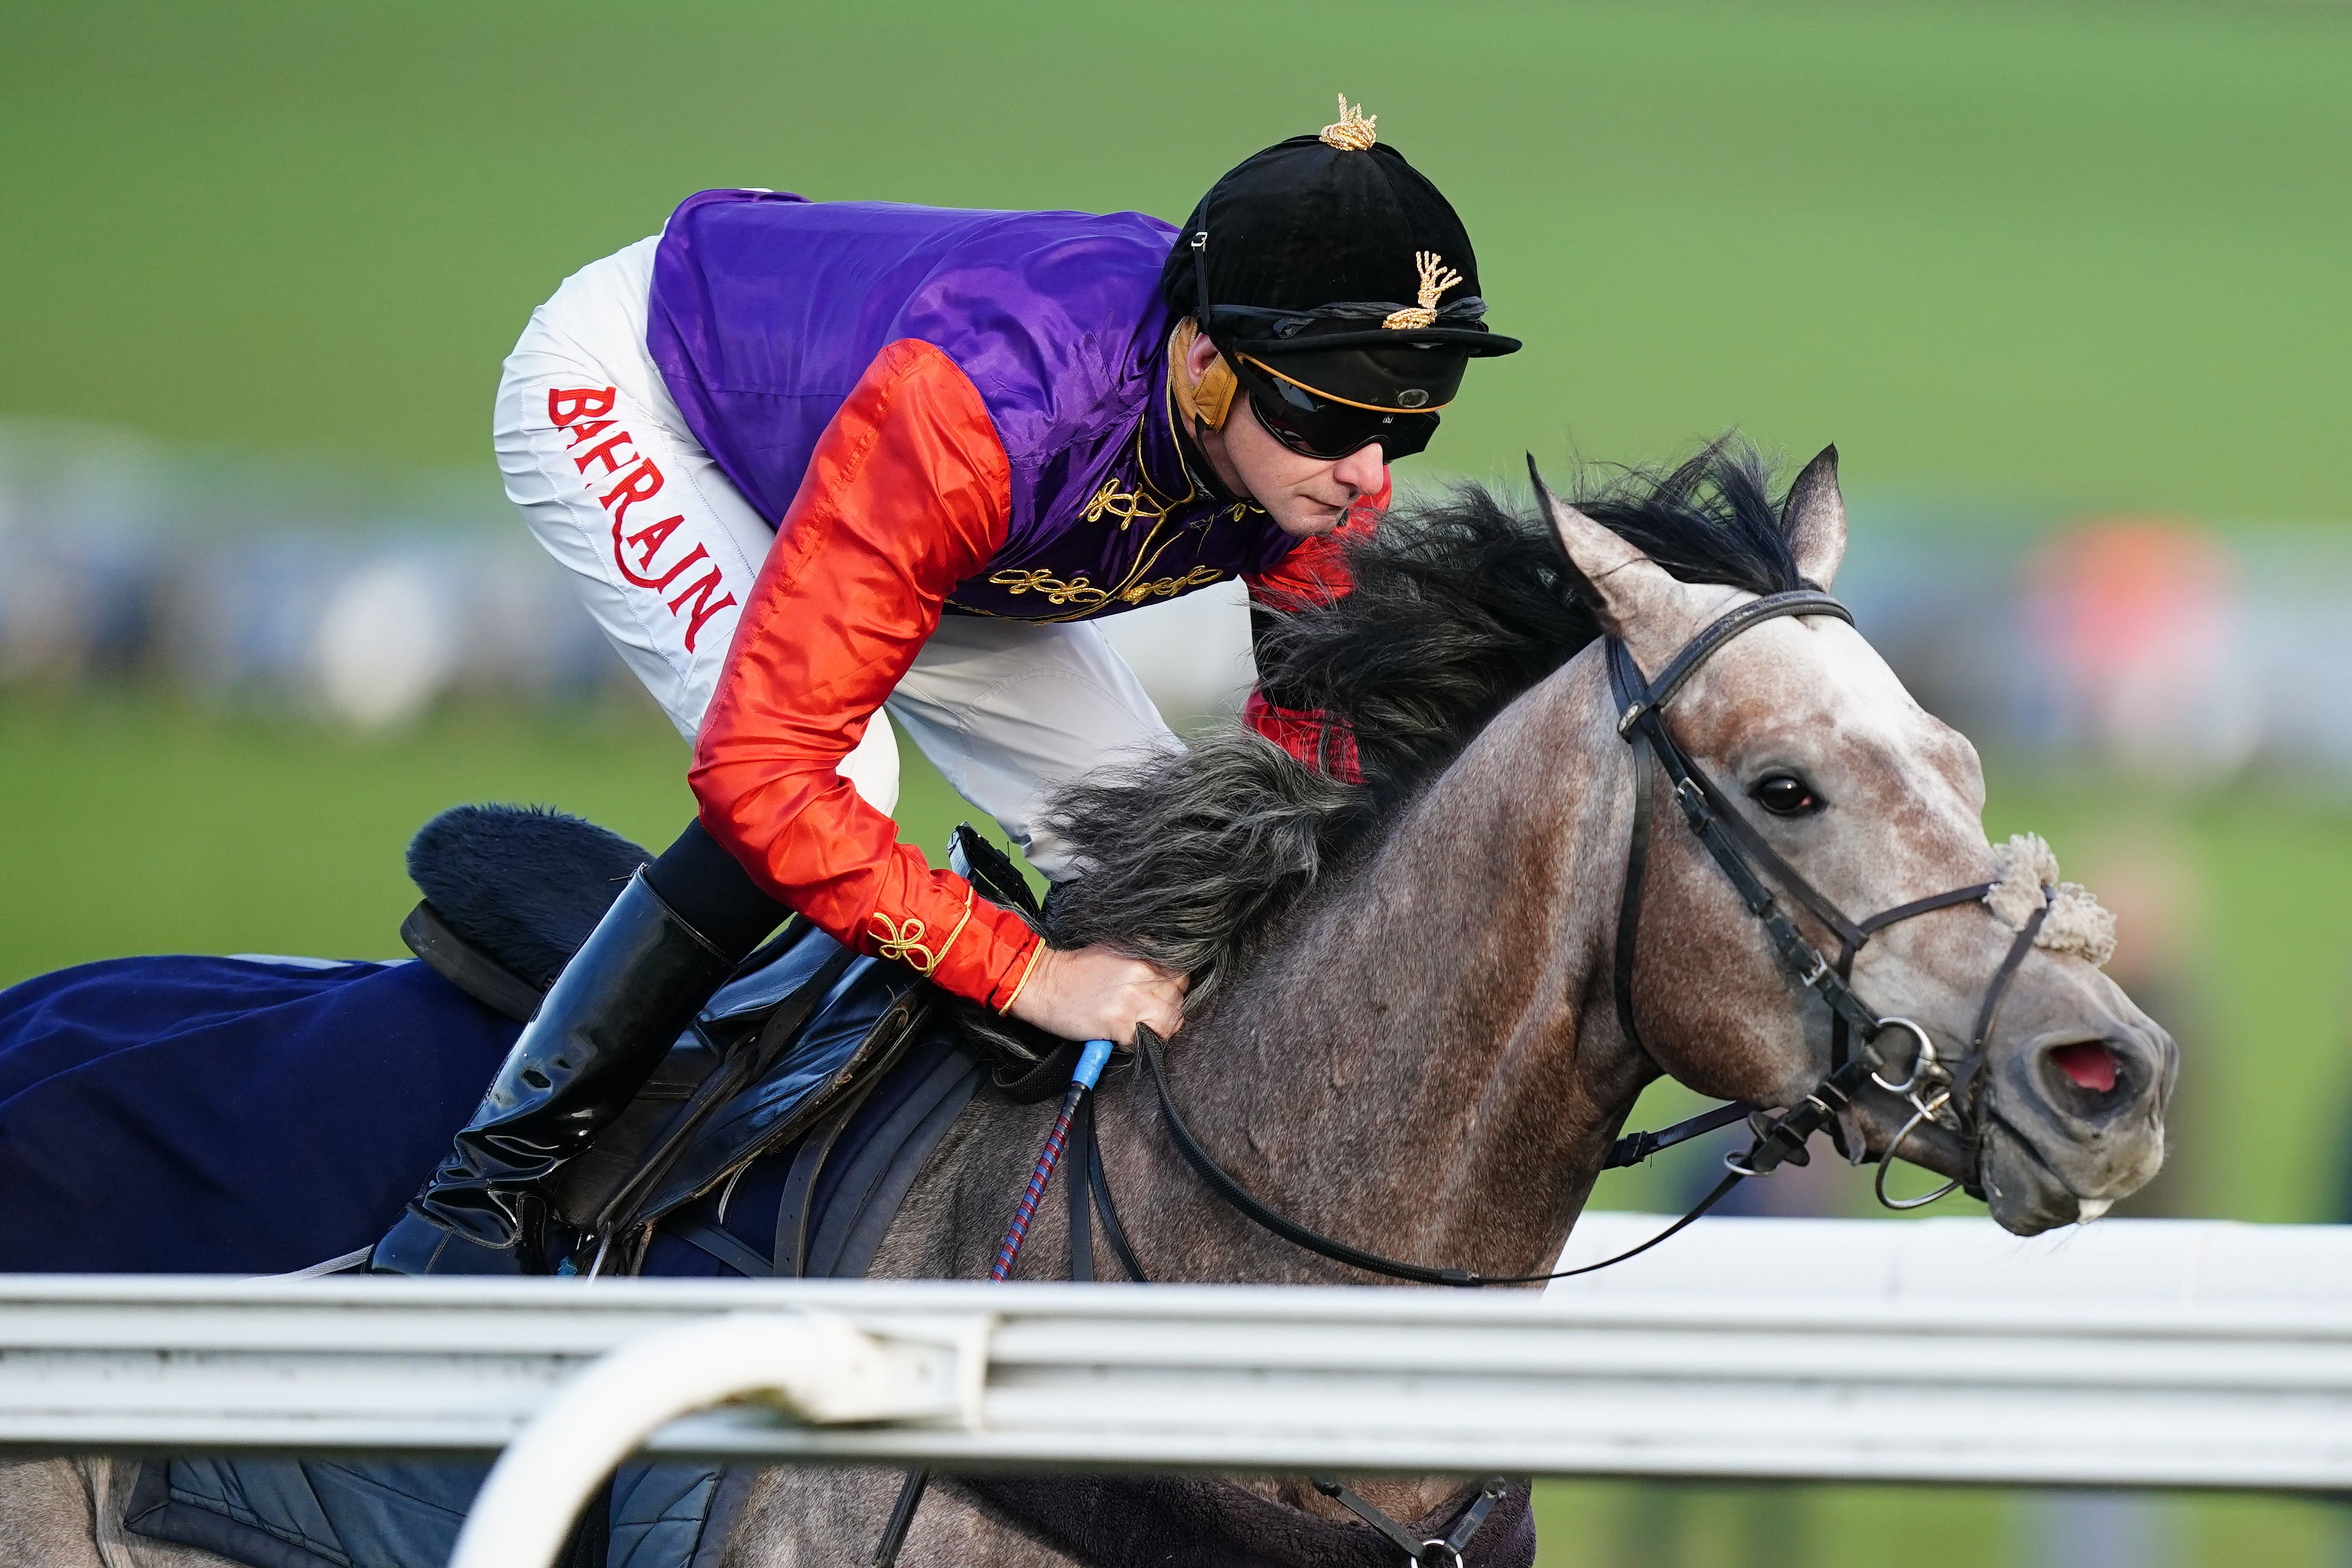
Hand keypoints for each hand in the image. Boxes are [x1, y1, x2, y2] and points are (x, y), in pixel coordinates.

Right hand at [1009, 944, 1187, 1045]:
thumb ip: (1143, 959)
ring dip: (1158, 1028)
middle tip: (1146, 1012)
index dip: (1173, 986)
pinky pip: (1146, 1039)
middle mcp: (1141, 972)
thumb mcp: (1114, 950)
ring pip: (1171, 1020)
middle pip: (1178, 996)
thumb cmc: (1076, 969)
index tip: (1160, 993)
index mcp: (1142, 953)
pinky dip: (1136, 1042)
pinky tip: (1121, 1035)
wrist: (1043, 983)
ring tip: (1138, 1026)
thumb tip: (1168, 975)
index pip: (1181, 972)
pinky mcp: (1120, 1022)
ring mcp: (1133, 998)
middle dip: (1166, 1007)